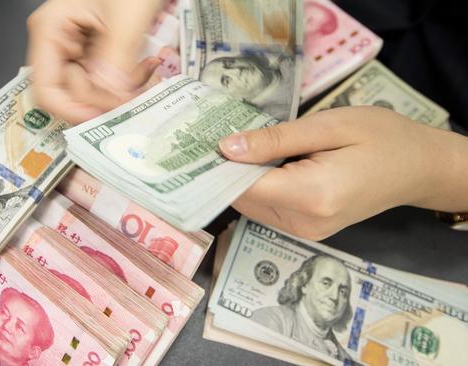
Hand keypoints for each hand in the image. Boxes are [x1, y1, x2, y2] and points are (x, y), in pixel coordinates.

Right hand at [26, 0, 163, 123]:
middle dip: (106, 97)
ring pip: (93, 92)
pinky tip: (146, 66)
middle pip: (72, 94)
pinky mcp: (95, 53)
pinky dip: (127, 81)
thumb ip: (115, 60)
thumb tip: (108, 98)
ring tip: (147, 71)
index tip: (103, 116)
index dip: (73, 110)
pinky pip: (106, 81)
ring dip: (121, 90)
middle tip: (136, 90)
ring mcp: (77, 49)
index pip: (45, 90)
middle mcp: (57, 43)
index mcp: (50, 30)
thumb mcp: (125, 17)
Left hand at [218, 106, 467, 239]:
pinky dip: (256, 186)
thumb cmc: (380, 137)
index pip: (242, 188)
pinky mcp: (307, 229)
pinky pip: (267, 208)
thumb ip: (275, 141)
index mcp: (311, 196)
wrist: (418, 166)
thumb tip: (225, 149)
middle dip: (223, 171)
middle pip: (242, 199)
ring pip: (251, 205)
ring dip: (238, 179)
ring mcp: (305, 231)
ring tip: (231, 143)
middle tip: (206, 136)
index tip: (191, 145)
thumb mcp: (328, 126)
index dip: (213, 169)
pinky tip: (256, 161)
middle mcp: (303, 223)